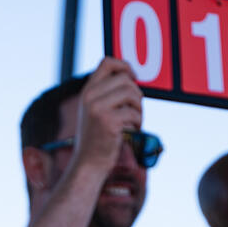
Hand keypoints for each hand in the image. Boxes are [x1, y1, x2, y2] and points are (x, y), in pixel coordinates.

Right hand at [72, 56, 142, 173]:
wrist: (88, 164)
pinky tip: (132, 131)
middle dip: (136, 94)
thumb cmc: (96, 139)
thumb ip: (106, 94)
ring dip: (139, 108)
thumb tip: (131, 77)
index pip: (107, 63)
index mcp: (87, 92)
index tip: (133, 78)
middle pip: (125, 79)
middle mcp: (90, 97)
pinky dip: (138, 123)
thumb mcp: (94, 111)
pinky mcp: (108, 122)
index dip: (124, 66)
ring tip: (135, 121)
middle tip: (136, 110)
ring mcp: (98, 109)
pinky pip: (133, 113)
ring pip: (132, 94)